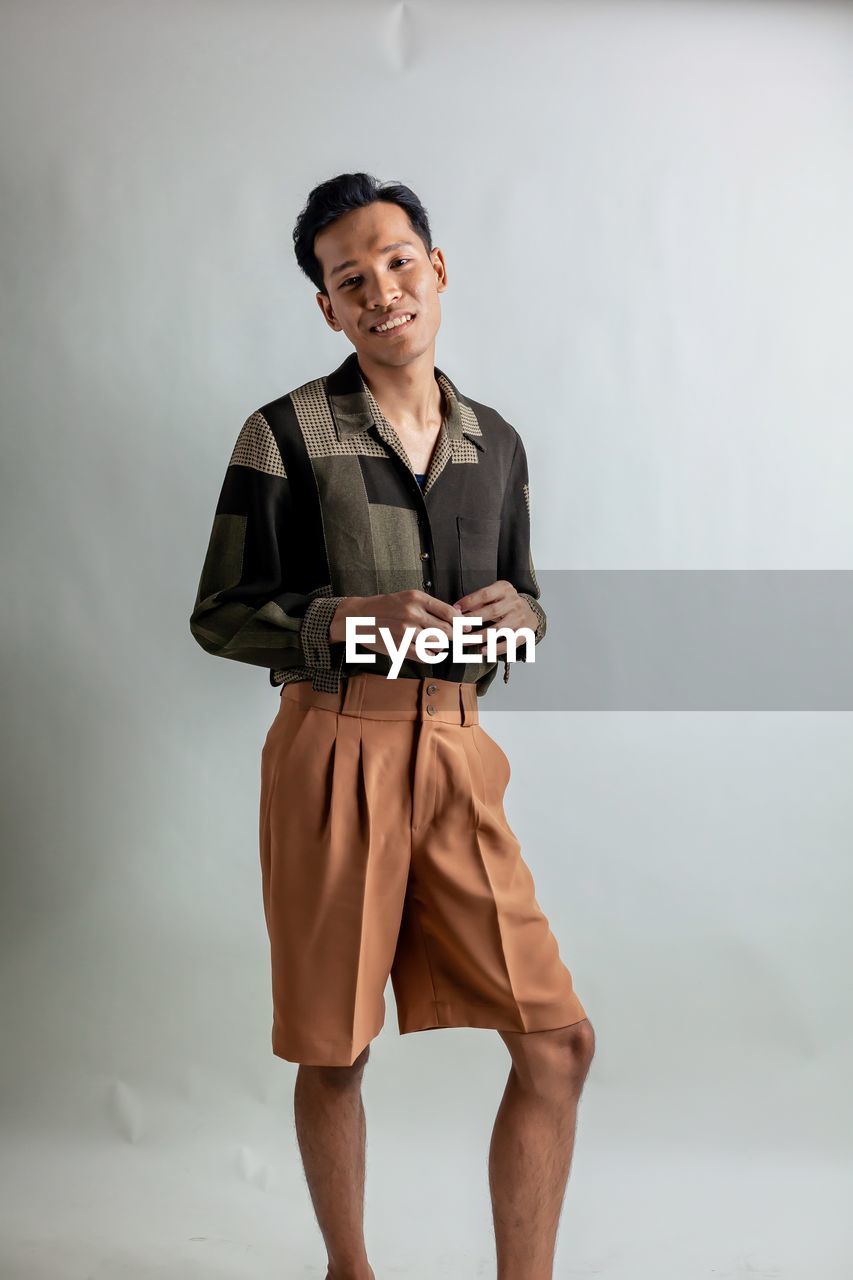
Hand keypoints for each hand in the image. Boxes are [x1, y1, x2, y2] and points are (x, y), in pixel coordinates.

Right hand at [329, 590, 461, 660]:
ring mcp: (405, 631)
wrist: (357, 617)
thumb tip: (456, 618)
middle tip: (457, 639)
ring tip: (436, 644)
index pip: (449, 612)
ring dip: (440, 647)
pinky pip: (424, 656)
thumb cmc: (384, 606)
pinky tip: (428, 652)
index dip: (462, 623)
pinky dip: (431, 656)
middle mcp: (412, 613)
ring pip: (437, 644)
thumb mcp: (407, 597)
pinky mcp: (398, 646)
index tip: (468, 628)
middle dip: (454, 637)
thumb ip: (429, 606)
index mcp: (416, 598)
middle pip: (446, 630)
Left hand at [453, 580, 537, 657]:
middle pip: (492, 612)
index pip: (485, 594)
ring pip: (498, 629)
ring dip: (480, 636)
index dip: (469, 602)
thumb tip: (457, 609)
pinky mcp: (524, 633)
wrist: (530, 612)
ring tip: (465, 641)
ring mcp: (520, 618)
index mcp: (505, 589)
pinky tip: (483, 651)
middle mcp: (515, 602)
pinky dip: (495, 648)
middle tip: (457, 628)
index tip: (455, 610)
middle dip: (472, 620)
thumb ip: (478, 601)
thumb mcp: (495, 595)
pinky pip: (509, 643)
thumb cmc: (505, 604)